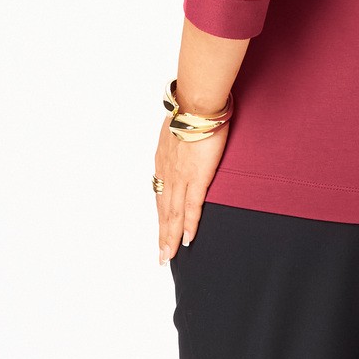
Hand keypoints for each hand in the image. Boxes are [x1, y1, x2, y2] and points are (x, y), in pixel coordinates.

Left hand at [155, 116, 228, 260]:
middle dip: (162, 234)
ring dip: (170, 236)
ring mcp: (181, 177)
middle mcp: (167, 172)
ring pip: (173, 213)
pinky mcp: (197, 177)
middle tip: (161, 256)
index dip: (161, 215)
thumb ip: (181, 141)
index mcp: (163, 161)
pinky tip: (187, 239)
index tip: (161, 231)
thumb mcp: (179, 128)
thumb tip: (187, 141)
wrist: (197, 103)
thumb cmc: (192, 109)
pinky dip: (189, 224)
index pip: (161, 195)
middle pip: (163, 210)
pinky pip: (191, 206)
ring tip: (168, 255)